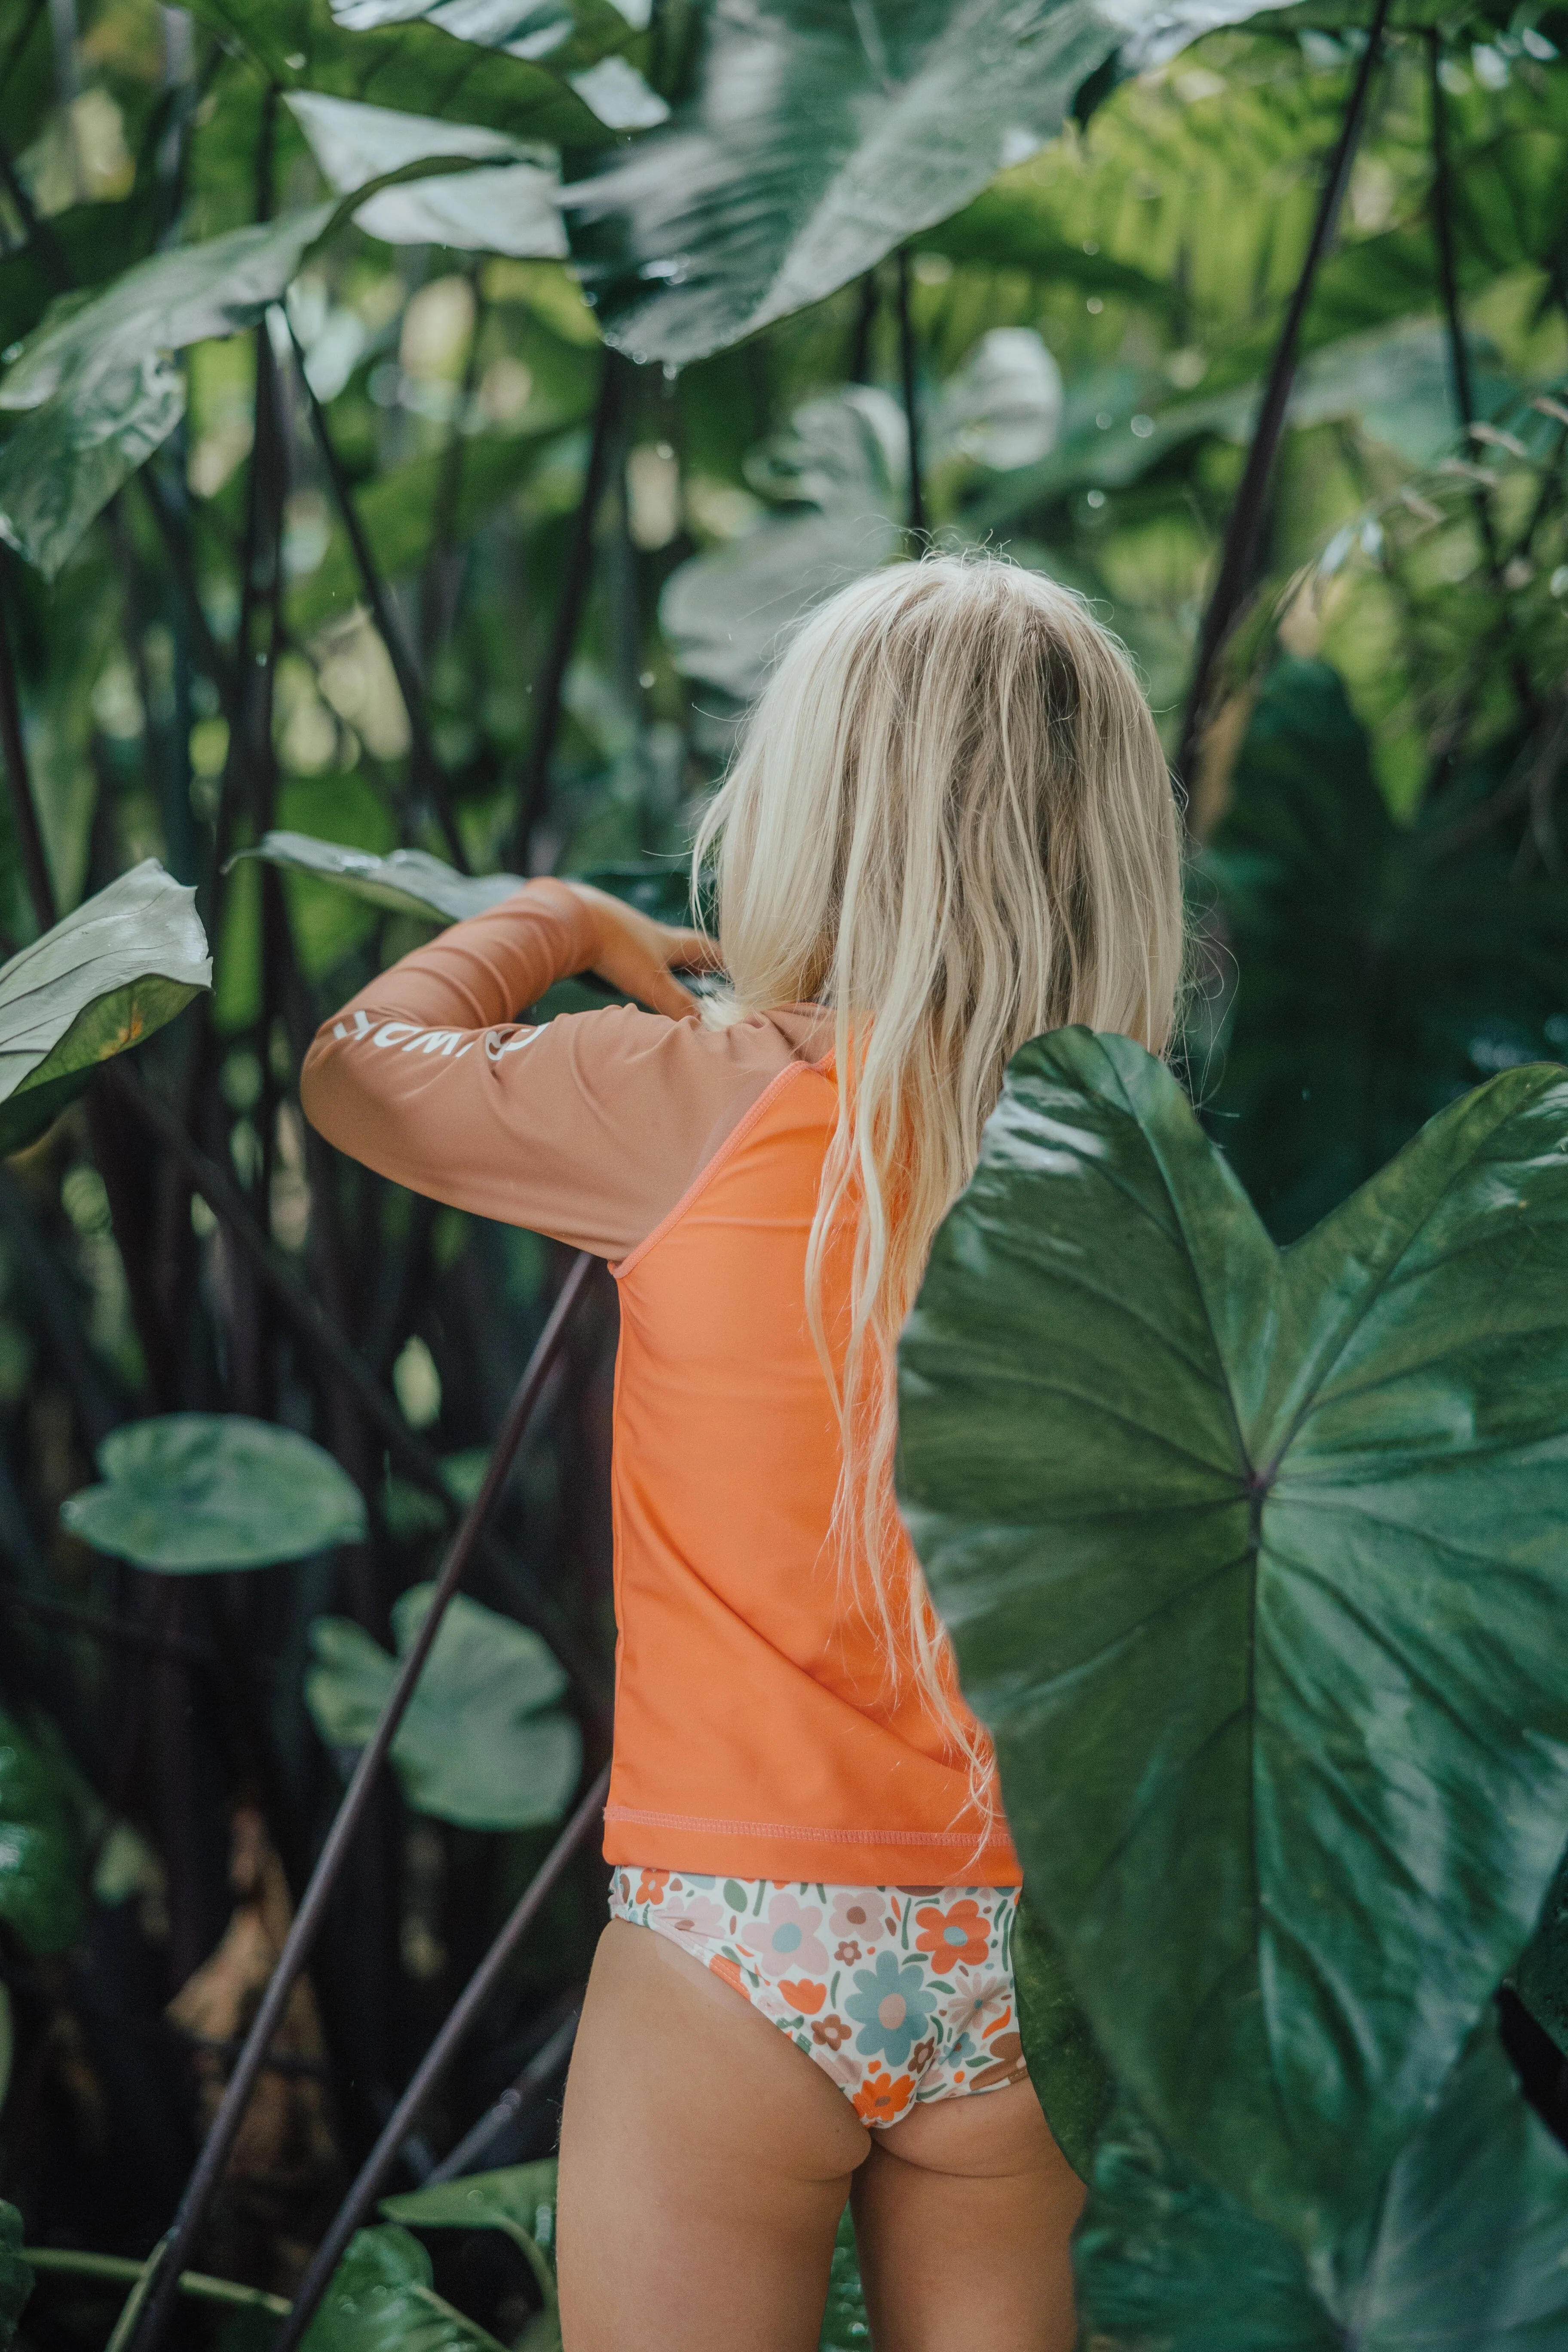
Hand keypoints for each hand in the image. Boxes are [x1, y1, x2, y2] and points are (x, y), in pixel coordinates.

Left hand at [561, 881, 720, 1021]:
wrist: (572, 917)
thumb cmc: (616, 947)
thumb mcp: (650, 980)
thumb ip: (678, 1003)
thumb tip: (706, 1024)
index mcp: (671, 942)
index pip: (708, 950)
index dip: (725, 961)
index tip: (741, 969)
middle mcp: (654, 935)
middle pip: (686, 946)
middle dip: (701, 959)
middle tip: (712, 971)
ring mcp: (630, 934)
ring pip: (660, 948)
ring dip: (671, 961)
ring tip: (678, 975)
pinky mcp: (607, 936)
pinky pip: (634, 950)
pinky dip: (643, 962)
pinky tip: (635, 969)